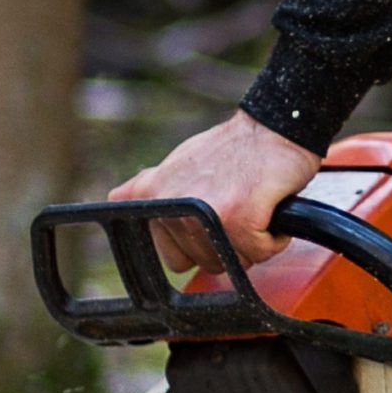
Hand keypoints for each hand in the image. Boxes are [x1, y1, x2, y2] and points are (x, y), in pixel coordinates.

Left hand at [110, 111, 320, 273]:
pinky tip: (268, 207)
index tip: (210, 221)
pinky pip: (260, 253)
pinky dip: (273, 237)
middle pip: (205, 263)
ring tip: (251, 205)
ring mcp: (204, 214)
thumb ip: (151, 189)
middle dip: (229, 244)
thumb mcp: (178, 164)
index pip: (172, 258)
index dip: (199, 245)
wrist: (274, 128)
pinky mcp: (239, 219)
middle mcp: (172, 205)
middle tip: (237, 206)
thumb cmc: (233, 150)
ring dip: (251, 241)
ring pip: (233, 262)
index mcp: (152, 195)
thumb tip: (117, 200)